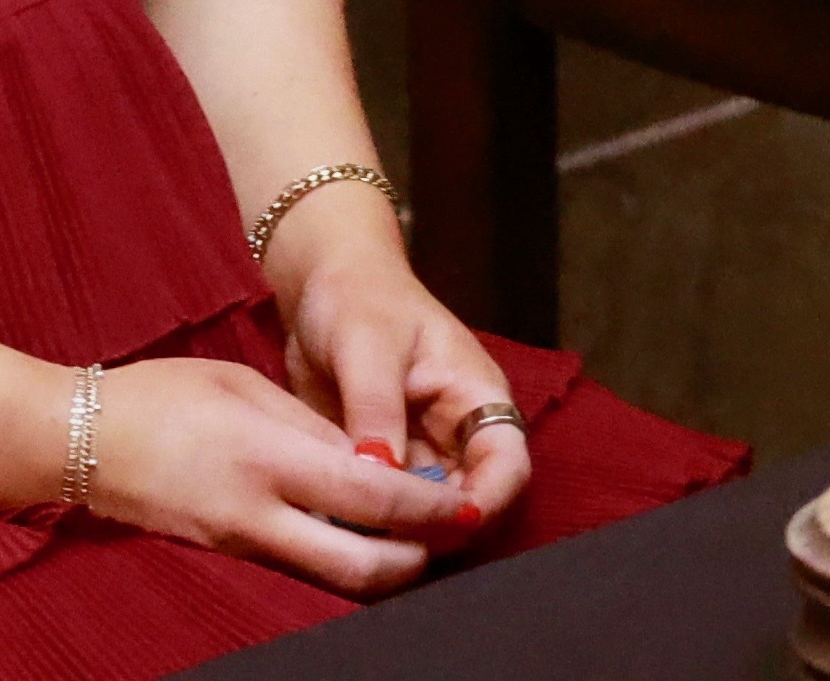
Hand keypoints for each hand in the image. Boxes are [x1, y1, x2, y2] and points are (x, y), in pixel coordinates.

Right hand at [77, 350, 464, 597]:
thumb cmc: (160, 396)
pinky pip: (298, 571)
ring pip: (333, 581)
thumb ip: (314, 429)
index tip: (470, 504)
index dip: (431, 509)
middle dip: (422, 558)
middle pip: (364, 567)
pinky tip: (361, 538)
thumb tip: (375, 461)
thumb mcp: (246, 388)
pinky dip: (341, 562)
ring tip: (421, 538)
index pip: (374, 498)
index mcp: (268, 459)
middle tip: (457, 534)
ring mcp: (238, 546)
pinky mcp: (224, 557)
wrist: (76, 441)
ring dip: (386, 568)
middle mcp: (257, 516)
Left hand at [272, 213, 531, 542]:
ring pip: (427, 512)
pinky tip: (336, 524)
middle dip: (438, 529)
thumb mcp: (367, 346)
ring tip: (356, 538)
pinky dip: (368, 520)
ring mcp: (421, 452)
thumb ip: (376, 410)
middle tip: (386, 544)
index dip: (487, 503)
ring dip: (399, 530)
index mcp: (477, 398)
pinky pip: (387, 505)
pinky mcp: (384, 463)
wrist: (321, 285)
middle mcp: (458, 433)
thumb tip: (380, 479)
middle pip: (471, 500)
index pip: (508, 466)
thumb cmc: (359, 299)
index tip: (442, 528)